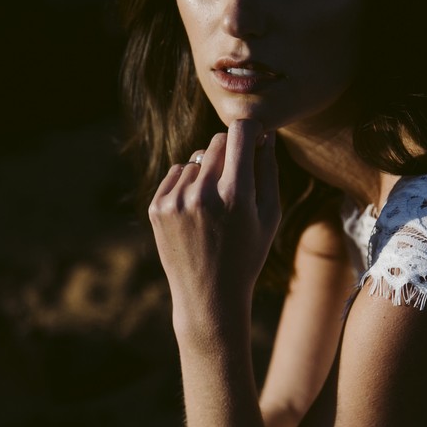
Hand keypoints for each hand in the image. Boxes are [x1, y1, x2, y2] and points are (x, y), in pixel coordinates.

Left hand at [147, 119, 280, 337]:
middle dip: (230, 152)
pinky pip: (176, 173)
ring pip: (196, 160)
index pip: (240, 132)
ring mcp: (175, 200)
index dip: (250, 130)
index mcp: (236, 195)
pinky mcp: (157, 207)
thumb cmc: (247, 255)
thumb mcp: (269, 216)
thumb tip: (265, 134)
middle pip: (217, 143)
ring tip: (215, 208)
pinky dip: (187, 184)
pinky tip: (196, 213)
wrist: (209, 297)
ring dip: (207, 173)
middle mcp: (202, 193)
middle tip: (237, 179)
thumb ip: (269, 171)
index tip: (255, 137)